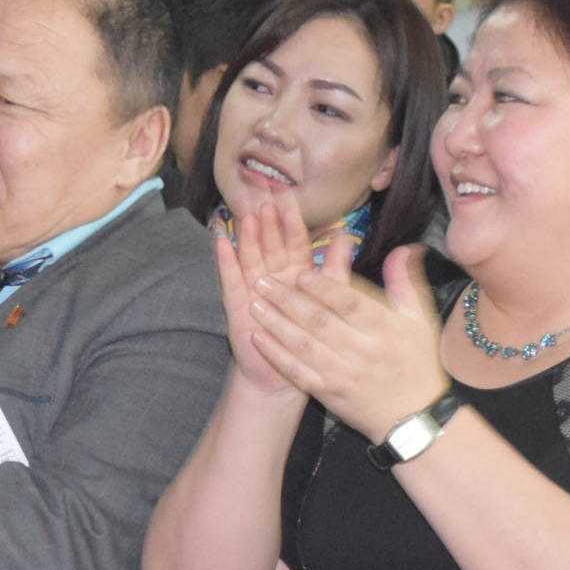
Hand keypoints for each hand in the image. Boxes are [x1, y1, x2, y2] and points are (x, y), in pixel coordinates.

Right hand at [211, 192, 322, 400]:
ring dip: (246, 236)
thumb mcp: (331, 300)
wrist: (287, 375)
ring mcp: (253, 290)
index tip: (288, 194)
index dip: (291, 219)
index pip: (294, 241)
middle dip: (266, 220)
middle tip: (263, 194)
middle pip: (269, 243)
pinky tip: (221, 241)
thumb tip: (348, 236)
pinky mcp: (238, 306)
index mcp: (296, 273)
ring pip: (250, 256)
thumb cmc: (310, 338)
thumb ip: (336, 268)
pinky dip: (225, 261)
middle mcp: (273, 277)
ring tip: (246, 213)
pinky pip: (230, 280)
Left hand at [238, 237, 447, 443]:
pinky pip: (298, 372)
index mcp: (383, 328)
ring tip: (253, 305)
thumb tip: (403, 249)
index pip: (349, 303)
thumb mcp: (420, 319)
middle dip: (287, 300)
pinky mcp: (328, 393)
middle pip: (318, 321)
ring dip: (275, 324)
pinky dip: (277, 355)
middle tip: (262, 281)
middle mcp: (360, 350)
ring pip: (303, 345)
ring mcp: (342, 373)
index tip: (300, 272)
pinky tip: (258, 339)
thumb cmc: (418, 362)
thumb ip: (406, 282)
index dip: (323, 288)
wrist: (413, 417)